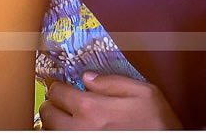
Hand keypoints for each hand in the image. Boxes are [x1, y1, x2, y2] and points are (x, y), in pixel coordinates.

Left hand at [38, 72, 182, 129]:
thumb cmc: (158, 126)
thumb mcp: (144, 93)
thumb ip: (113, 82)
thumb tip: (88, 78)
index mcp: (92, 107)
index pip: (57, 92)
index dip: (58, 88)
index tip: (63, 88)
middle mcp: (79, 128)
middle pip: (47, 114)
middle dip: (51, 106)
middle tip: (60, 105)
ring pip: (51, 132)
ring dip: (55, 125)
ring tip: (66, 121)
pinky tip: (76, 132)